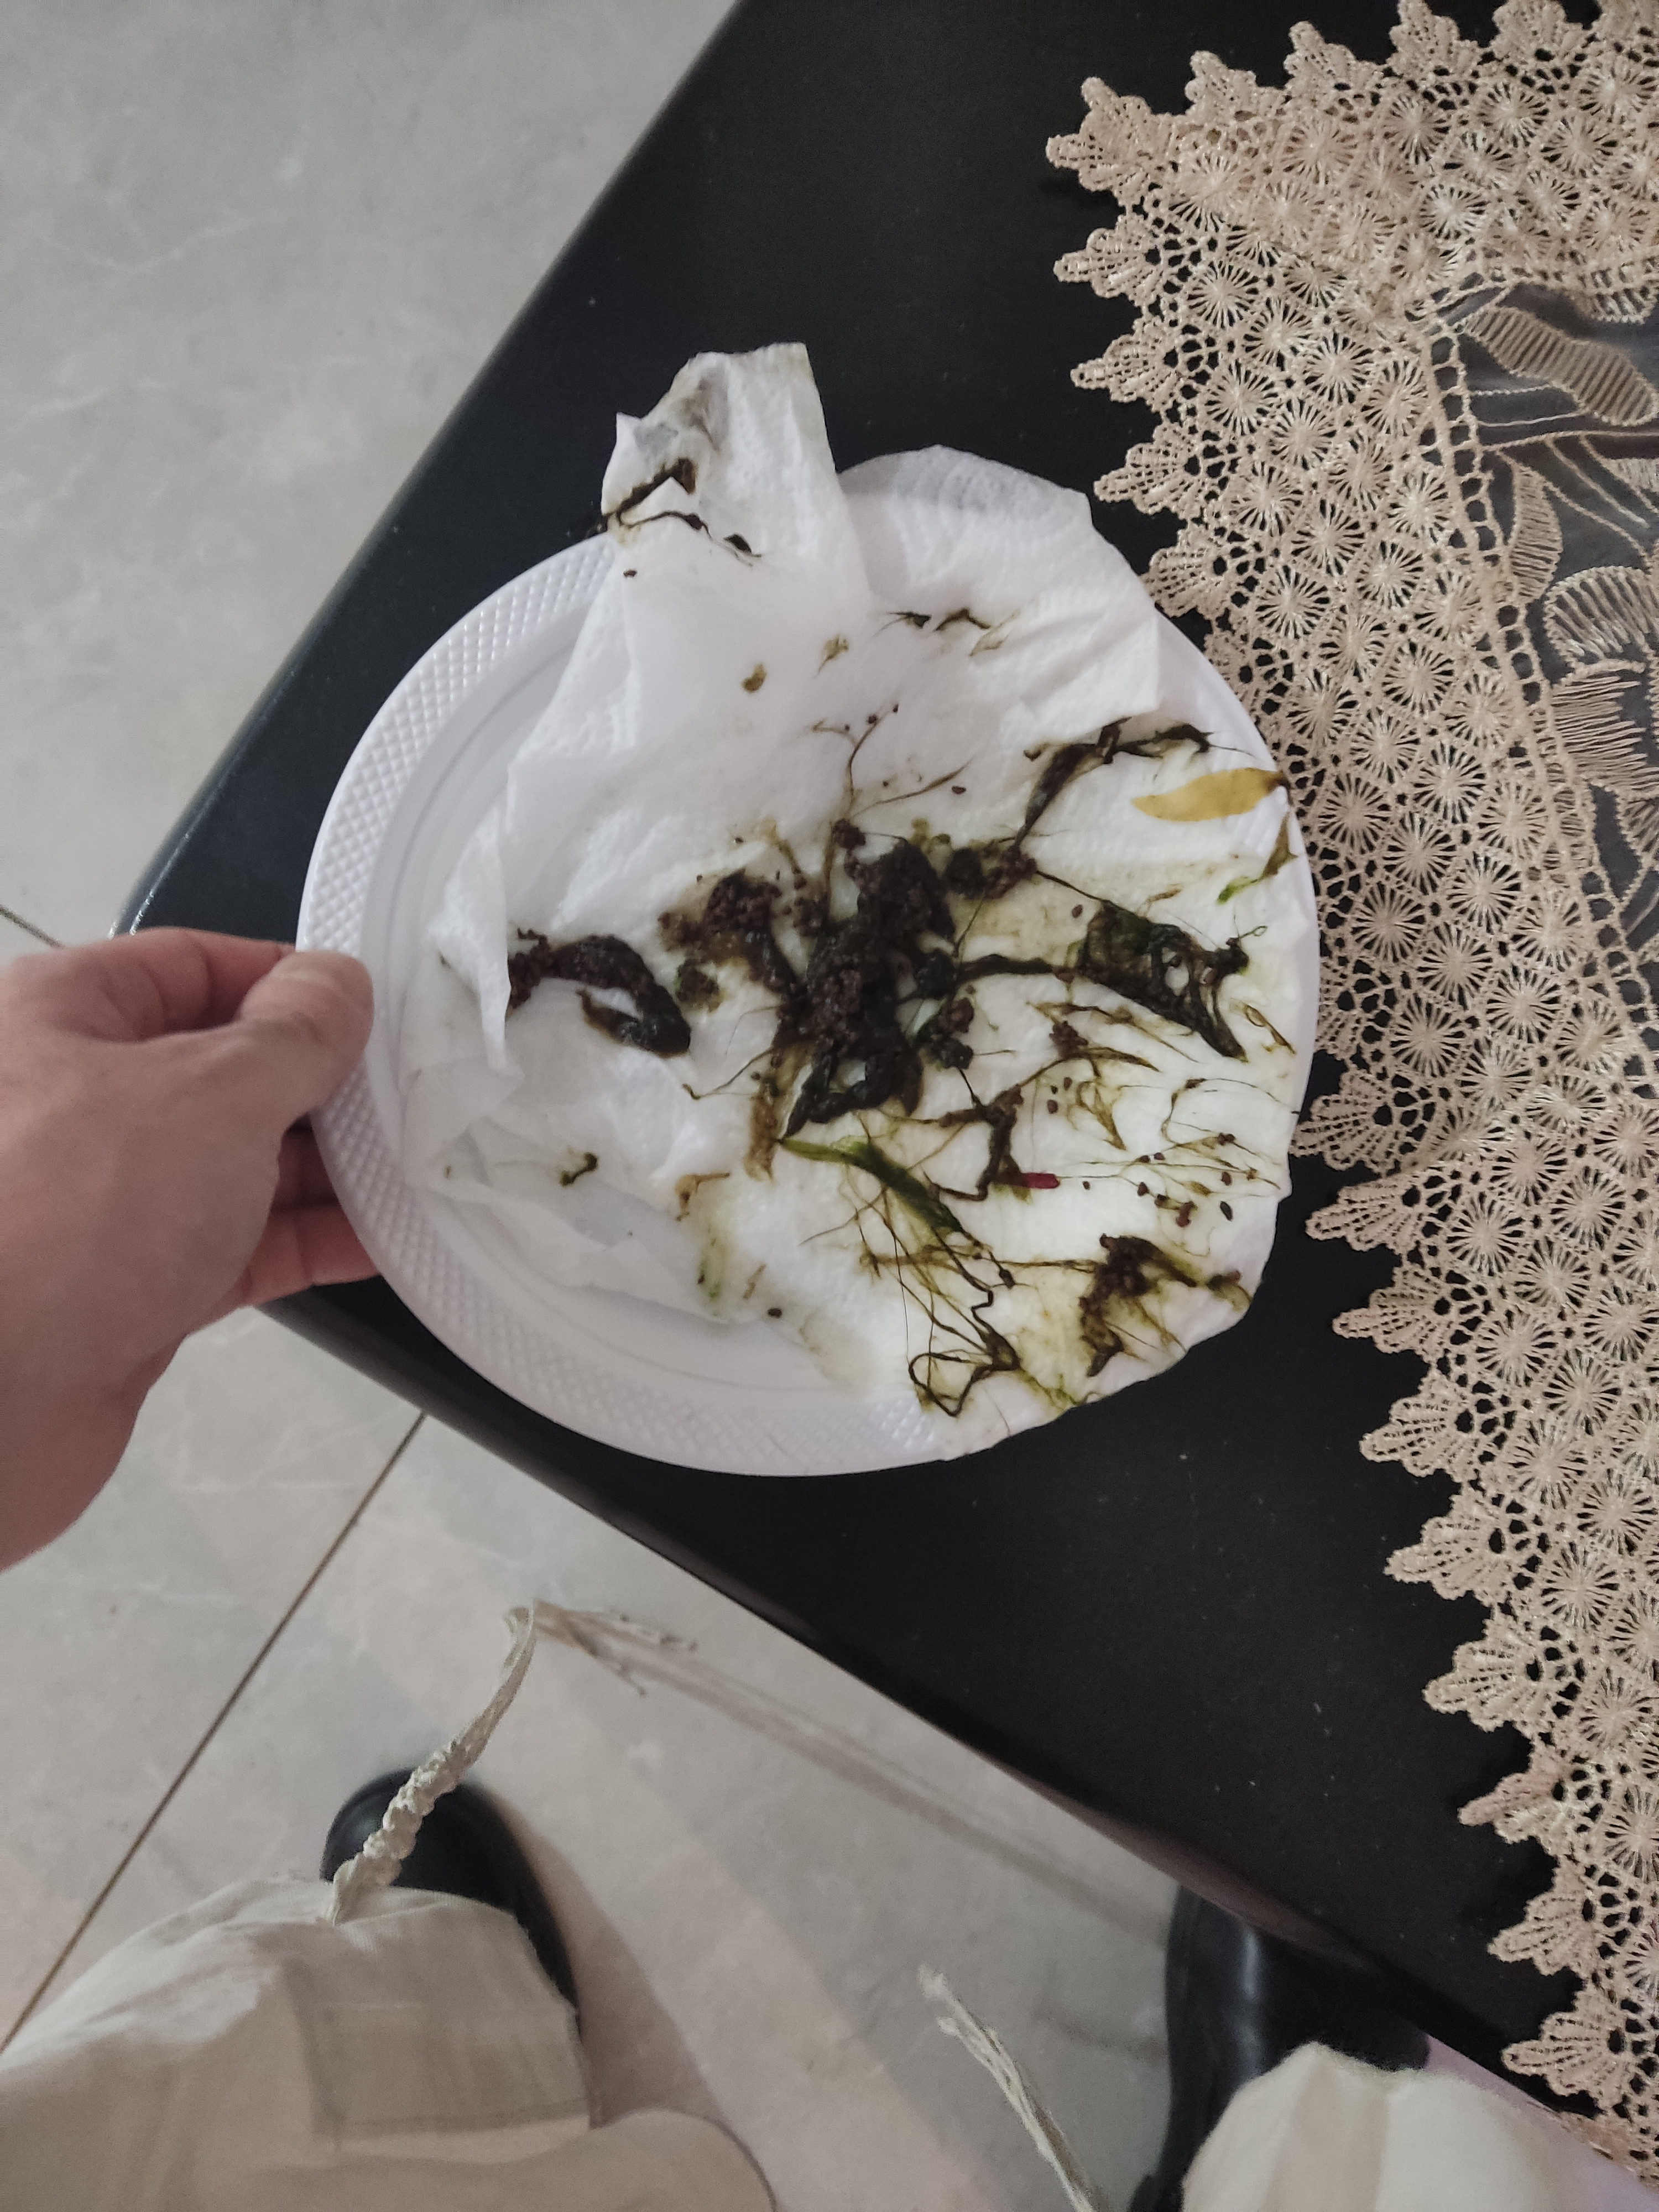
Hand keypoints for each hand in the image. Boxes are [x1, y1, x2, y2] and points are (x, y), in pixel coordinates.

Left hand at [0, 930, 375, 1568]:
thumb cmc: (67, 1215)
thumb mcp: (211, 1092)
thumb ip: (292, 1034)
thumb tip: (337, 984)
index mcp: (60, 1016)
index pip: (188, 965)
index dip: (283, 978)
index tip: (368, 1006)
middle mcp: (71, 1101)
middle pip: (219, 1068)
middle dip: (317, 1084)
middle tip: (411, 1093)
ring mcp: (98, 1201)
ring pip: (232, 1164)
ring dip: (324, 1170)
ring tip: (415, 1167)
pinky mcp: (126, 1290)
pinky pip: (233, 1247)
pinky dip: (303, 1242)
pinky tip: (378, 1240)